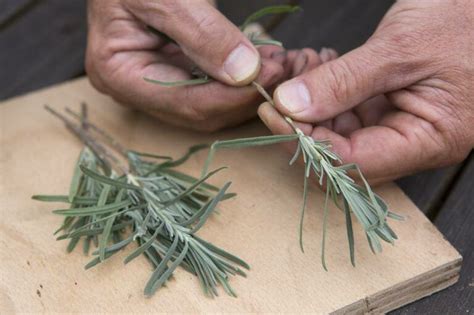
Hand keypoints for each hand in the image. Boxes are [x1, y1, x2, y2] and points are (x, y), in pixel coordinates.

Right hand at [86, 0, 285, 131]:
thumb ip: (202, 33)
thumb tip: (245, 72)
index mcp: (118, 74)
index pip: (184, 102)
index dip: (232, 96)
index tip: (272, 75)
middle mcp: (134, 88)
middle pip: (199, 111)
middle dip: (245, 96)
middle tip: (283, 70)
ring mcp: (153, 81)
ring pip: (210, 103)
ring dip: (247, 89)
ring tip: (280, 64)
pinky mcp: (172, 70)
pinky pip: (210, 83)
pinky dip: (239, 76)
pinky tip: (264, 61)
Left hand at [259, 0, 473, 182]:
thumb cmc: (463, 18)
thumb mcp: (400, 48)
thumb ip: (342, 82)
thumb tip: (289, 105)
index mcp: (429, 141)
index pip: (352, 163)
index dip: (307, 144)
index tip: (274, 112)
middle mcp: (414, 144)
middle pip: (343, 160)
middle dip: (306, 129)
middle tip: (280, 94)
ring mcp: (402, 127)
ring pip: (340, 138)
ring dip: (313, 110)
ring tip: (302, 70)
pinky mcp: (391, 110)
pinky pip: (349, 115)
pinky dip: (327, 96)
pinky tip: (317, 70)